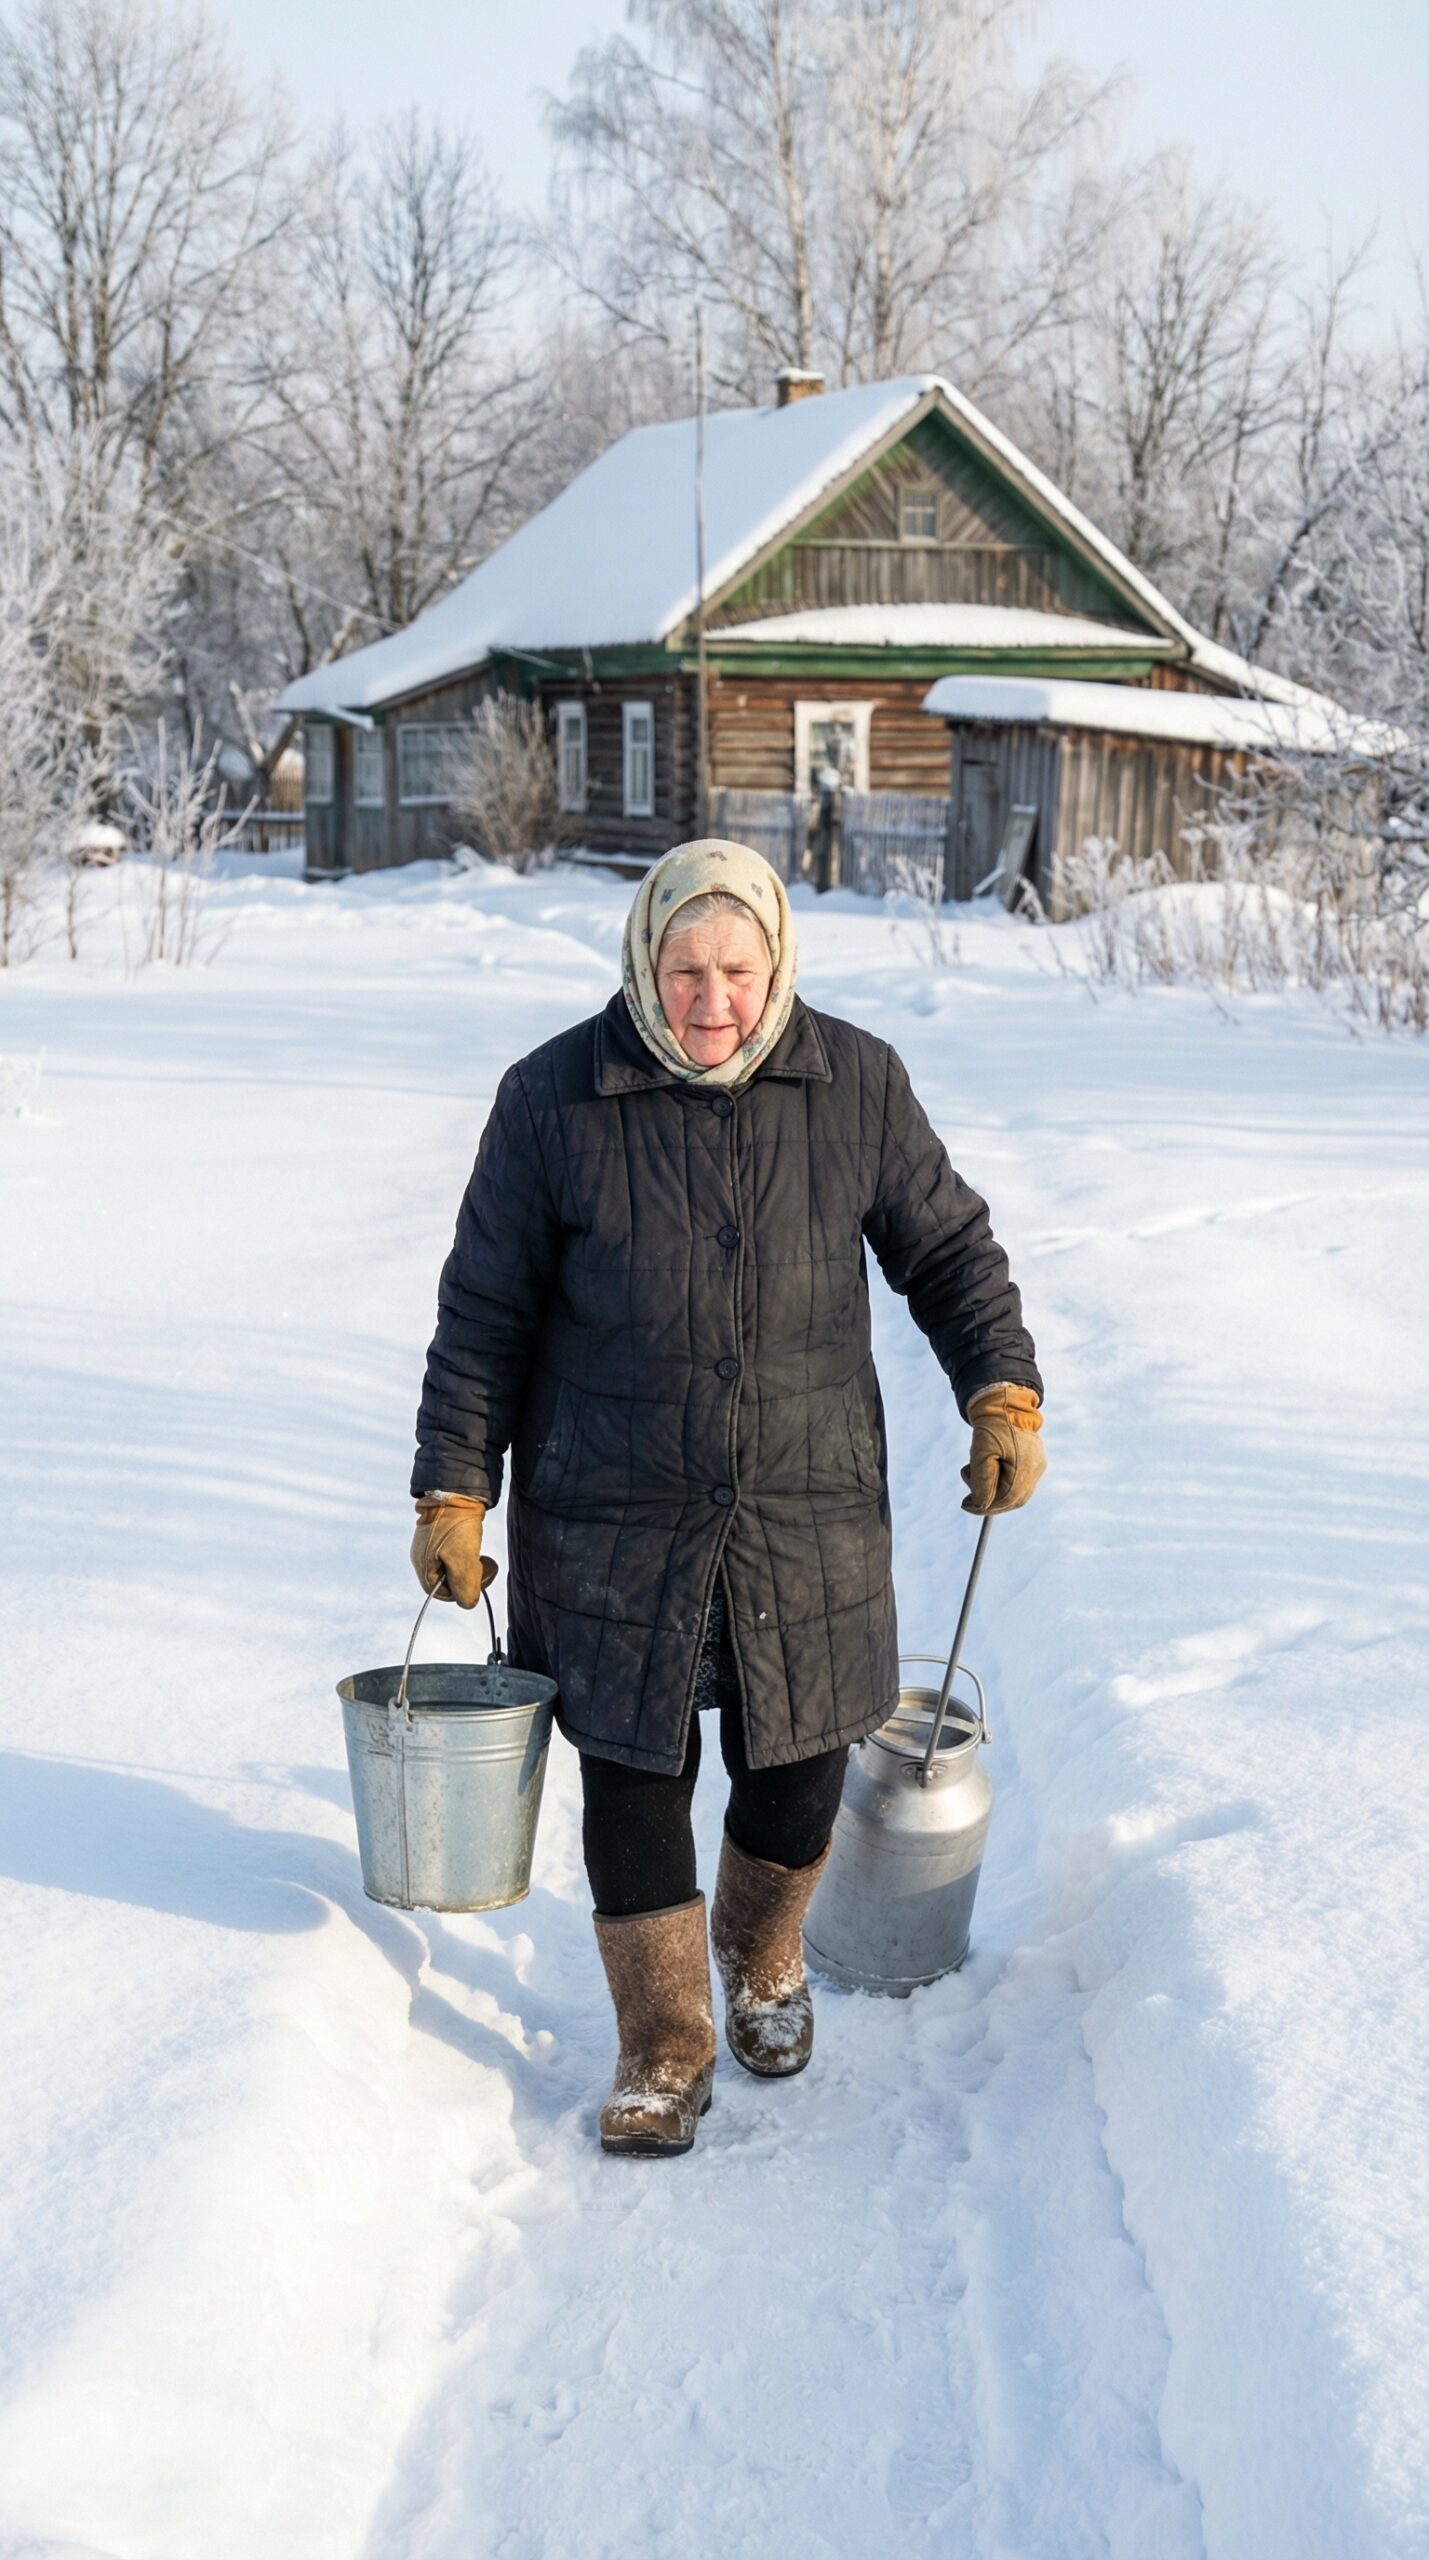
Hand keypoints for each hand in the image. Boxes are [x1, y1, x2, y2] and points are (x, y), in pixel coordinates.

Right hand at [409, 1495, 493, 1605]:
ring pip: (452, 1567)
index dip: (460, 1592)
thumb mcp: (463, 1558)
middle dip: (466, 1578)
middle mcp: (423, 1556)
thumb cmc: (457, 1525)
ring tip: (480, 1555)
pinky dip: (467, 1554)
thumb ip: (464, 1586)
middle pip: (446, 1580)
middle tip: (482, 1564)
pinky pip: (453, 1553)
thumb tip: (468, 1603)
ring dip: (468, 1566)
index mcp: (422, 1565)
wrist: (458, 1490)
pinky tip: (474, 1544)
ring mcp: (431, 1545)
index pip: (440, 1593)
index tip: (476, 1580)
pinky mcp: (441, 1535)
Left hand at [961, 1385, 1044, 1515]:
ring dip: (995, 1493)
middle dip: (989, 1502)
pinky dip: (1002, 1485)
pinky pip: (1019, 1484)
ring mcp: (1038, 1467)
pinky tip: (989, 1473)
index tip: (965, 1504)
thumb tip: (979, 1505)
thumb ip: (982, 1480)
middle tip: (968, 1500)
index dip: (984, 1506)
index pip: (1005, 1499)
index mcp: (1026, 1467)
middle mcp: (1036, 1469)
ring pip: (1016, 1494)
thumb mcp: (981, 1452)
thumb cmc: (992, 1426)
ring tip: (975, 1476)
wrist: (1005, 1404)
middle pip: (1012, 1500)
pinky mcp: (1035, 1463)